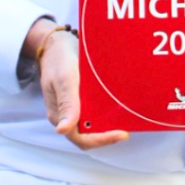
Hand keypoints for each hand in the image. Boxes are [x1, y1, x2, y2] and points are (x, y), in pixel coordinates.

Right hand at [24, 18, 129, 150]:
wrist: (56, 44)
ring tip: (126, 118)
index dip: (102, 140)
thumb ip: (67, 103)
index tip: (122, 134)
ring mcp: (74, 108)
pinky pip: (94, 112)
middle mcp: (67, 115)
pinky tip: (118, 107)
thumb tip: (63, 130)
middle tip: (128, 127)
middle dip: (108, 135)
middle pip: (89, 135)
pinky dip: (106, 113)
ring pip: (93, 125)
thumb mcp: (64, 79)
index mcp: (60, 115)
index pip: (82, 138)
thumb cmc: (58, 60)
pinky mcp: (81, 99)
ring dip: (108, 125)